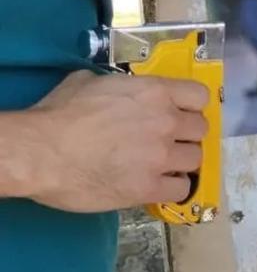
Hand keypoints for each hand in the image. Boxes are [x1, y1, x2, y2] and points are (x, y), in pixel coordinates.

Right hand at [23, 70, 208, 212]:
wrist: (41, 152)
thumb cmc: (60, 114)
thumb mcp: (91, 81)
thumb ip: (119, 85)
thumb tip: (120, 89)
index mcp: (156, 92)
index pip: (200, 96)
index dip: (190, 107)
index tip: (179, 114)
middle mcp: (167, 122)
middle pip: (200, 130)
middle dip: (186, 135)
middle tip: (167, 142)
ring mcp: (160, 156)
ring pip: (195, 160)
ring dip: (181, 162)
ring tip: (162, 166)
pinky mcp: (148, 188)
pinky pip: (181, 189)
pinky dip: (173, 188)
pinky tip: (157, 186)